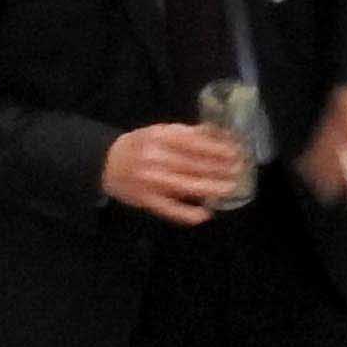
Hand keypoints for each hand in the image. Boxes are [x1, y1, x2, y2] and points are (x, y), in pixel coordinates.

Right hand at [102, 121, 247, 221]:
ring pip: (184, 186)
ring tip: (230, 188)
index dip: (217, 149)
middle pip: (192, 165)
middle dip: (219, 168)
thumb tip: (220, 133)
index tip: (236, 152)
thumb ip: (188, 133)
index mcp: (159, 138)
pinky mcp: (145, 200)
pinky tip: (205, 214)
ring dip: (210, 188)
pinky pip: (169, 209)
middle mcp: (154, 158)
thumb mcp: (160, 131)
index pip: (194, 144)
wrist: (106, 162)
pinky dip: (187, 213)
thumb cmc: (141, 145)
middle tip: (239, 170)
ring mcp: (150, 181)